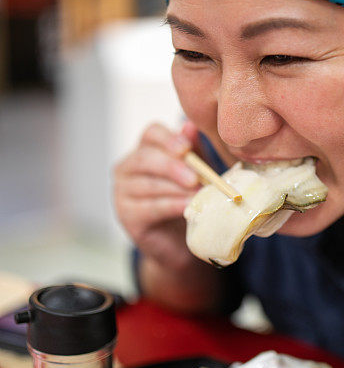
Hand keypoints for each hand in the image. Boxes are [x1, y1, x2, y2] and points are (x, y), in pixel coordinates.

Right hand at [114, 120, 200, 270]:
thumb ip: (194, 151)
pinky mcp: (126, 216)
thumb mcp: (196, 172)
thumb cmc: (186, 199)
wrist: (179, 241)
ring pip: (149, 185)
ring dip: (176, 190)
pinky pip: (149, 207)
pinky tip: (187, 208)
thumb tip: (190, 126)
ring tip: (199, 196)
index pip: (152, 133)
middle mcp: (127, 168)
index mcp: (145, 150)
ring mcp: (122, 192)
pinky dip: (171, 206)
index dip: (168, 138)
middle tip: (195, 178)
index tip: (187, 148)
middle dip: (173, 167)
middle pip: (146, 158)